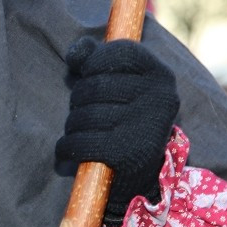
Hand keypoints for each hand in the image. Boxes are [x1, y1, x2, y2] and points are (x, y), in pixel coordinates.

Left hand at [55, 37, 179, 223]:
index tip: (89, 75)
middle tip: (83, 112)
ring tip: (81, 132)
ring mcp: (147, 127)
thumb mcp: (118, 83)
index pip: (119, 52)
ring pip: (83, 115)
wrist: (141, 176)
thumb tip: (78, 50)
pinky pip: (80, 142)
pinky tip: (69, 150)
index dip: (94, 62)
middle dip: (77, 100)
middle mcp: (160, 99)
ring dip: (72, 126)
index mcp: (161, 75)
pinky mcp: (130, 155)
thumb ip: (96, 59)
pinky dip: (66, 147)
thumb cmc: (124, 120)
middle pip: (94, 86)